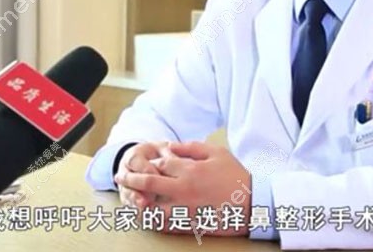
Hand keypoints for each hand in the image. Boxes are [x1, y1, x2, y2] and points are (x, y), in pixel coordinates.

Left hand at [115, 141, 251, 236]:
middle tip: (119, 176)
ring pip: (151, 207)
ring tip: (126, 199)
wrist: (253, 204)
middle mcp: (184, 189)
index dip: (150, 160)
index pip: (160, 163)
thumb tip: (169, 146)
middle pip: (148, 182)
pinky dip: (152, 220)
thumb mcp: (216, 153)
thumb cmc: (235, 176)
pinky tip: (146, 216)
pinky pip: (164, 225)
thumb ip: (191, 148)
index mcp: (190, 170)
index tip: (147, 160)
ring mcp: (185, 209)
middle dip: (131, 178)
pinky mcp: (190, 224)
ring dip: (136, 202)